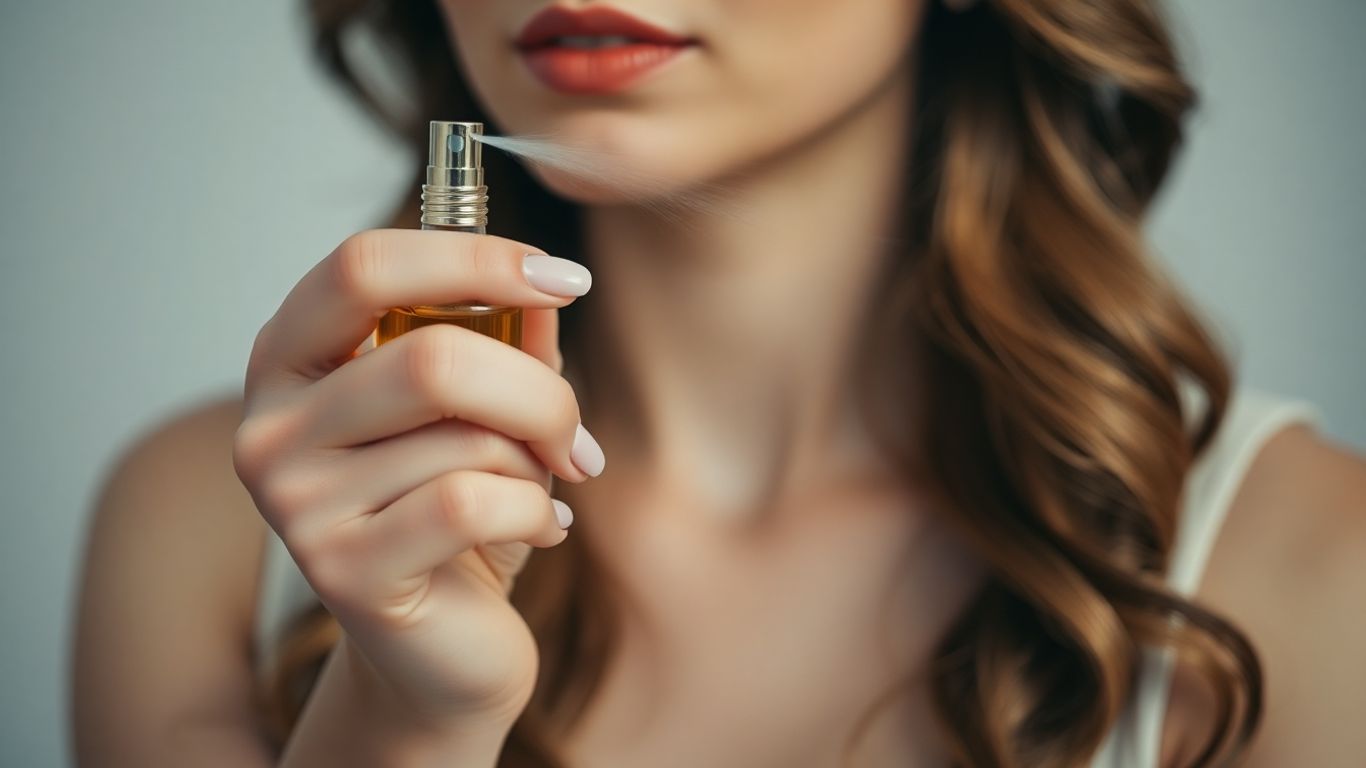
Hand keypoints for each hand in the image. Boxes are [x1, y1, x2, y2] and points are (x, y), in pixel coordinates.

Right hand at [232, 228, 602, 729]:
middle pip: (433, 357)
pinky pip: (472, 502)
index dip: (475, 257)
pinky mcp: (340, 571)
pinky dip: (535, 512)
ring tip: (536, 493)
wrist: (441, 649)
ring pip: (466, 437)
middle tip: (575, 434)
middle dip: (538, 393)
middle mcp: (269, 425)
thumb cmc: (456, 512)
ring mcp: (293, 503)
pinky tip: (542, 530)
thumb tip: (545, 285)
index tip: (567, 278)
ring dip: (535, 465)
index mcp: (289, 359)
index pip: (362, 265)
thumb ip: (506, 340)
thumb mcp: (483, 412)